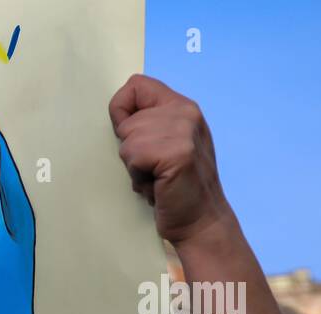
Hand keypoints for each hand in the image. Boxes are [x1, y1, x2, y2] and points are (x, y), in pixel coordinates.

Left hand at [108, 74, 234, 247]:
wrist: (201, 220)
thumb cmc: (176, 187)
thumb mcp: (166, 145)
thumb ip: (150, 125)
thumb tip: (119, 115)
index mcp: (182, 107)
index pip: (136, 85)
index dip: (122, 111)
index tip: (132, 137)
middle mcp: (185, 112)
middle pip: (127, 121)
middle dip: (130, 150)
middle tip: (154, 169)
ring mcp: (184, 130)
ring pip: (127, 141)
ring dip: (134, 167)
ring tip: (157, 178)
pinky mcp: (178, 152)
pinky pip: (133, 156)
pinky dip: (138, 176)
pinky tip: (157, 185)